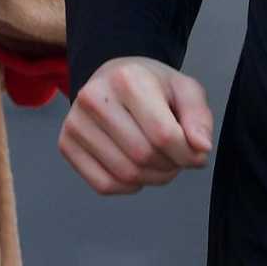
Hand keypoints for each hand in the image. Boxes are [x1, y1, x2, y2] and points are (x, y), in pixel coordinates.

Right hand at [59, 56, 214, 195]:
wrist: (112, 79)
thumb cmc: (151, 86)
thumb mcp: (184, 89)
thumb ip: (198, 117)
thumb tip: (200, 147)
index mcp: (126, 79)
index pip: (164, 135)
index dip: (188, 154)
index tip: (195, 152)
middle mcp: (92, 98)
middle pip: (143, 156)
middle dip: (170, 166)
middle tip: (175, 157)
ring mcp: (74, 122)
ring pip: (125, 174)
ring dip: (152, 178)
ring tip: (158, 162)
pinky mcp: (65, 144)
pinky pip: (103, 184)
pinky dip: (127, 186)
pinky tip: (135, 168)